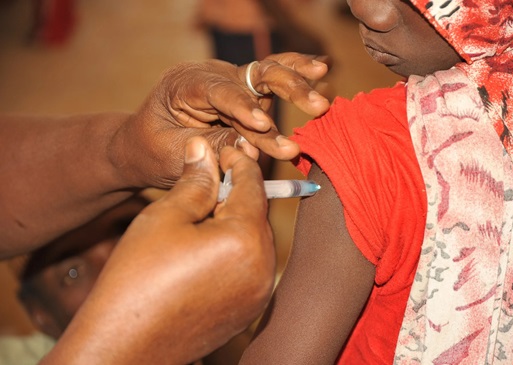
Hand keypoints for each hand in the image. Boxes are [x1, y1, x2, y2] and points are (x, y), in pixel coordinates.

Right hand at [42, 137, 274, 363]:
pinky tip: (204, 248)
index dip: (238, 162)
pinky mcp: (248, 310)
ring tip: (201, 216)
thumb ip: (195, 181)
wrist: (125, 344)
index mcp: (246, 239)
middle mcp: (263, 267)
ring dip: (234, 221)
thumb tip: (205, 150)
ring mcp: (258, 293)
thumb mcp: (165, 217)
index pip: (253, 185)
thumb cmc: (138, 278)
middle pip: (256, 213)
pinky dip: (233, 250)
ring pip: (253, 240)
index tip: (223, 150)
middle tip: (208, 181)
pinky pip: (249, 266)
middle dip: (236, 192)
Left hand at [111, 53, 330, 188]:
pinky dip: (295, 73)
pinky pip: (271, 80)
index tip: (263, 125)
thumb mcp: (174, 155)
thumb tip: (252, 151)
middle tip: (316, 105)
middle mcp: (211, 76)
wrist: (144, 144)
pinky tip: (320, 66)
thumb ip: (213, 149)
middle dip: (286, 88)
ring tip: (325, 77)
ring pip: (268, 72)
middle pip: (251, 74)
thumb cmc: (153, 149)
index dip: (242, 108)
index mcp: (183, 85)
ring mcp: (230, 82)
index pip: (218, 92)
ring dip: (297, 80)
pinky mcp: (245, 93)